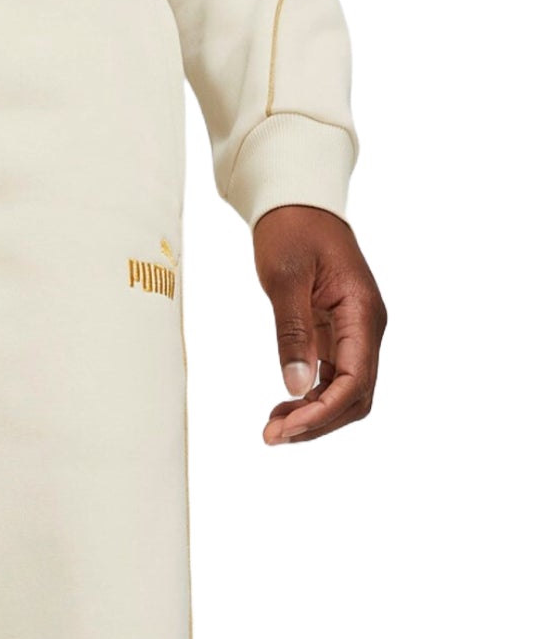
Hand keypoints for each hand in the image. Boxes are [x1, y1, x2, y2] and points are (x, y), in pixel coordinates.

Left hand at [254, 206, 386, 445]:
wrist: (298, 202)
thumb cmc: (291, 231)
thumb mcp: (285, 279)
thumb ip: (292, 333)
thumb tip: (295, 386)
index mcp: (362, 313)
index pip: (355, 382)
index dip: (321, 413)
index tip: (284, 430)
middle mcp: (367, 327)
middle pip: (356, 397)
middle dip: (317, 423)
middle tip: (271, 436)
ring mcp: (354, 333)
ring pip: (346, 394)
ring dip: (313, 417)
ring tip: (272, 428)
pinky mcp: (338, 335)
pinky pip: (333, 380)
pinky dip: (309, 400)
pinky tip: (282, 408)